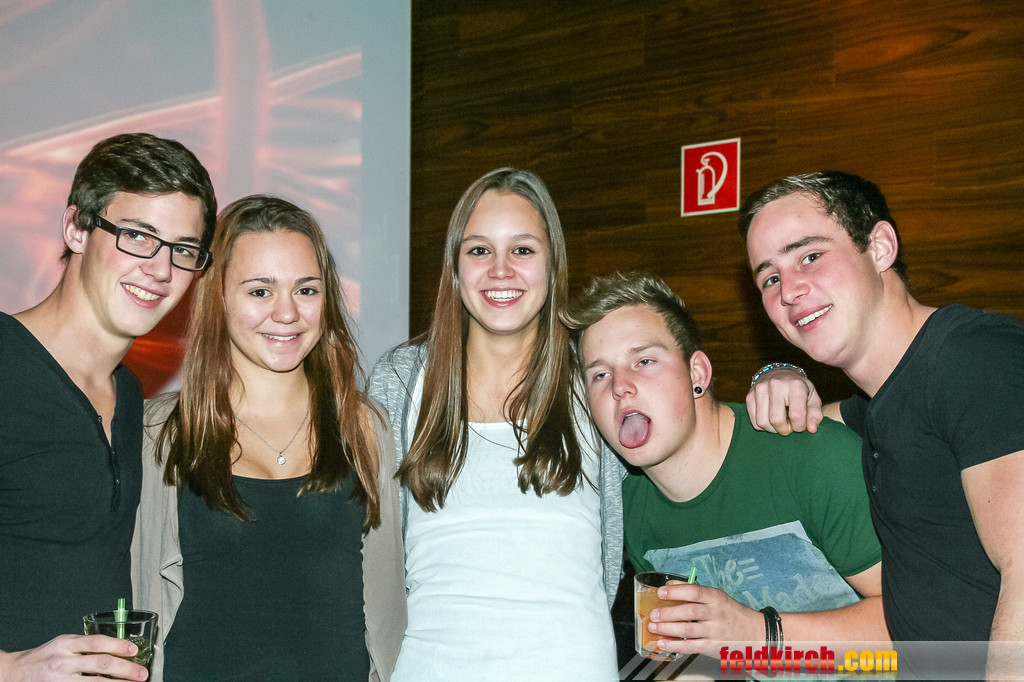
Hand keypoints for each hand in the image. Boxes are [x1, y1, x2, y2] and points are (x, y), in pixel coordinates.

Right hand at [0, 634, 147, 680]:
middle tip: (142, 674)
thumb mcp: (62, 644)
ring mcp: (61, 679)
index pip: (98, 642)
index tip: (134, 651)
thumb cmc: (42, 657)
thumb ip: (84, 645)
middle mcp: (63, 661)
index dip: (119, 645)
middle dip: (126, 669)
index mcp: (66, 643)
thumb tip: (116, 648)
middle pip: (102, 663)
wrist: (14, 674)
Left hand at [646, 582, 762, 654]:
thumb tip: (669, 585)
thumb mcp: (717, 596)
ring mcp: (715, 632)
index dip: (676, 591)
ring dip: (667, 629)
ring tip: (653, 627)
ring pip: (688, 630)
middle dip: (668, 613)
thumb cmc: (731, 612)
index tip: (661, 592)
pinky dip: (675, 645)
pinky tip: (663, 643)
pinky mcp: (712, 647)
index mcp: (716, 598)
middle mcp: (716, 614)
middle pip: (689, 612)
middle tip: (653, 614)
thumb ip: (693, 590)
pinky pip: (691, 647)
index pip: (695, 592)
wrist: (754, 633)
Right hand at [745, 368, 821, 434]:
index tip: (801, 425)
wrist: (780, 374)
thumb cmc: (799, 390)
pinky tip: (771, 420)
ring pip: (763, 422)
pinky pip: (754, 421)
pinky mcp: (749, 395)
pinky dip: (763, 426)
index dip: (800, 427)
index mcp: (795, 385)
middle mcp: (775, 384)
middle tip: (790, 427)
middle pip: (776, 420)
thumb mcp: (813, 399)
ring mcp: (760, 389)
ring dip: (773, 430)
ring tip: (781, 424)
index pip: (796, 416)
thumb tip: (812, 430)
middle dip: (785, 430)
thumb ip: (815, 415)